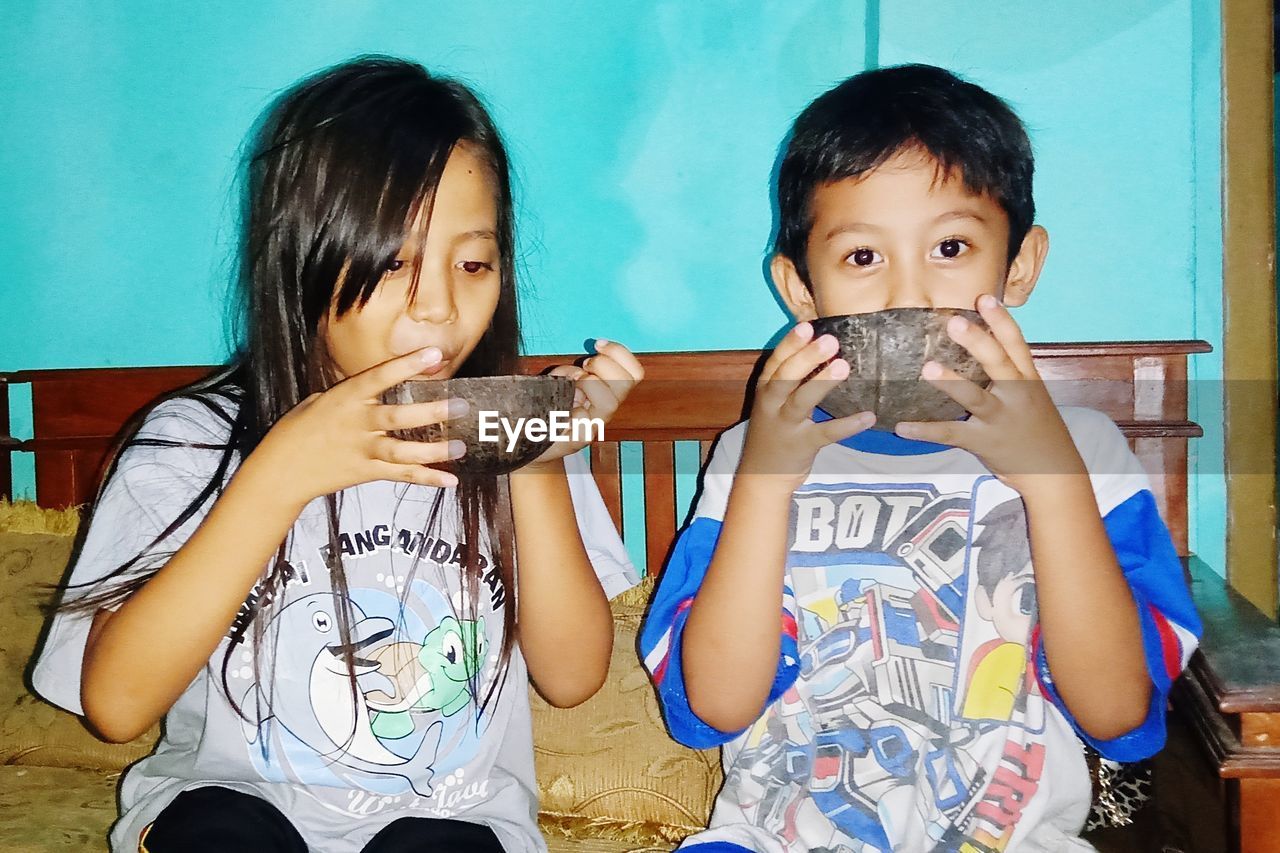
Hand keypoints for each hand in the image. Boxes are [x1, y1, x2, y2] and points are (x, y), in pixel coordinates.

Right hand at [254, 347, 466, 503]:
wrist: (280, 470)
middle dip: (431, 411)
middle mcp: (357, 423)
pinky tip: (451, 480)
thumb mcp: (321, 400)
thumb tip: (379, 384)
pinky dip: (427, 479)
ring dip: (434, 450)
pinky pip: (401, 475)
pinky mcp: (366, 472)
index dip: (407, 365)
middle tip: (461, 406)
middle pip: (398, 416)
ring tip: (461, 447)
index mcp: (346, 397)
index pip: (380, 377)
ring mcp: (363, 450)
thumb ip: (353, 394)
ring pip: (403, 451)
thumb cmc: (300, 428)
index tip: (435, 353)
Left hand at [526, 339, 644, 466]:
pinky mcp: (579, 441)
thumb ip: (568, 372)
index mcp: (607, 392)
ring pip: (610, 403)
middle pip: (627, 383)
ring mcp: (595, 426)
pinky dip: (573, 412)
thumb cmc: (547, 408)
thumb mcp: (558, 381)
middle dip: (604, 365)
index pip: (634, 372)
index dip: (620, 353)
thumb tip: (577, 373)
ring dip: (589, 385)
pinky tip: (560, 411)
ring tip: (572, 387)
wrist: (534, 444)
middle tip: (583, 366)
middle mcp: (606, 409)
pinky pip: (584, 424)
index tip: (597, 343)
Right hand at [740, 322, 874, 486]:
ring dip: (821, 383)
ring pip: (801, 400)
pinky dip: (847, 425)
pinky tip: (868, 417)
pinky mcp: (801, 446)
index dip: (790, 343)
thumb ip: (793, 379)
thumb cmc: (774, 432)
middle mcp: (771, 404)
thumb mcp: (774, 402)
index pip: (776, 362)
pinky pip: (825, 434)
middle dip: (807, 357)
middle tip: (830, 340)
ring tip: (843, 366)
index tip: (806, 325)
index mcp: (766, 389)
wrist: (761, 476)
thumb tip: (824, 348)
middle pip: (786, 376)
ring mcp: (785, 426)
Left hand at [894, 294, 1085, 492]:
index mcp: (1028, 379)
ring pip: (976, 398)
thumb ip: (1011, 372)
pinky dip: (925, 431)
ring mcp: (1001, 420)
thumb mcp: (1032, 395)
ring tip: (927, 368)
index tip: (985, 297)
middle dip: (977, 341)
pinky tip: (902, 426)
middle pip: (998, 362)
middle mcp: (1017, 395)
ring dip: (951, 383)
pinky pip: (952, 434)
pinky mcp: (985, 442)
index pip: (1016, 344)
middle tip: (953, 321)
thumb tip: (983, 342)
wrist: (1056, 472)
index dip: (1001, 320)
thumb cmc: (1037, 428)